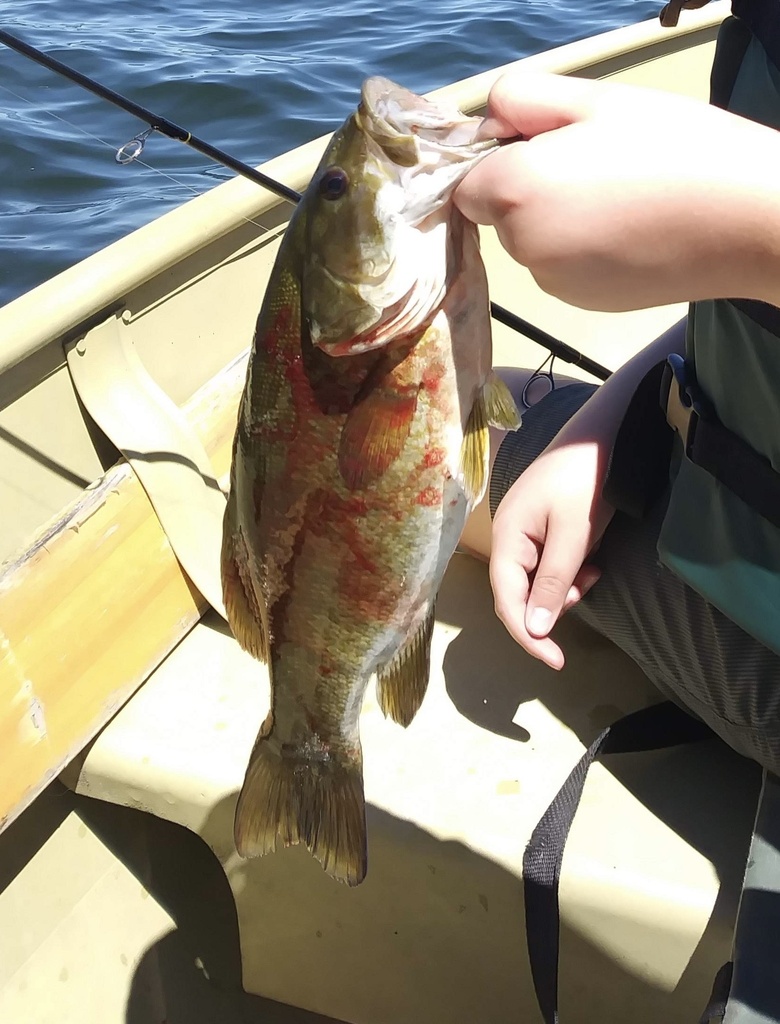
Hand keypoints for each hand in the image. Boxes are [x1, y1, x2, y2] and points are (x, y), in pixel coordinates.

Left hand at [455, 72, 779, 310]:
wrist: (743, 222)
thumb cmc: (673, 149)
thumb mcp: (597, 100)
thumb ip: (523, 100)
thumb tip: (489, 122)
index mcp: (514, 191)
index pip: (465, 184)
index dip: (496, 162)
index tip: (541, 146)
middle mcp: (522, 247)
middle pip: (501, 215)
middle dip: (531, 189)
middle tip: (596, 164)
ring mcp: (551, 283)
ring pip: (534, 243)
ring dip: (559, 220)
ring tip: (621, 197)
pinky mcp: (582, 304)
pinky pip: (563, 268)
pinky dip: (582, 251)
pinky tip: (629, 231)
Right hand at [490, 435, 612, 669]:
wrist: (606, 433)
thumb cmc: (586, 480)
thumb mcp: (574, 535)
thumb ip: (552, 582)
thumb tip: (534, 629)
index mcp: (507, 536)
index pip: (506, 598)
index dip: (527, 634)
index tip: (555, 662)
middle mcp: (508, 536)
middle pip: (516, 593)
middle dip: (547, 609)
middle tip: (582, 599)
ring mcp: (524, 530)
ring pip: (534, 582)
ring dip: (561, 591)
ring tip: (591, 575)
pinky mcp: (541, 527)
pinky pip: (547, 565)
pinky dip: (567, 574)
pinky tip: (590, 564)